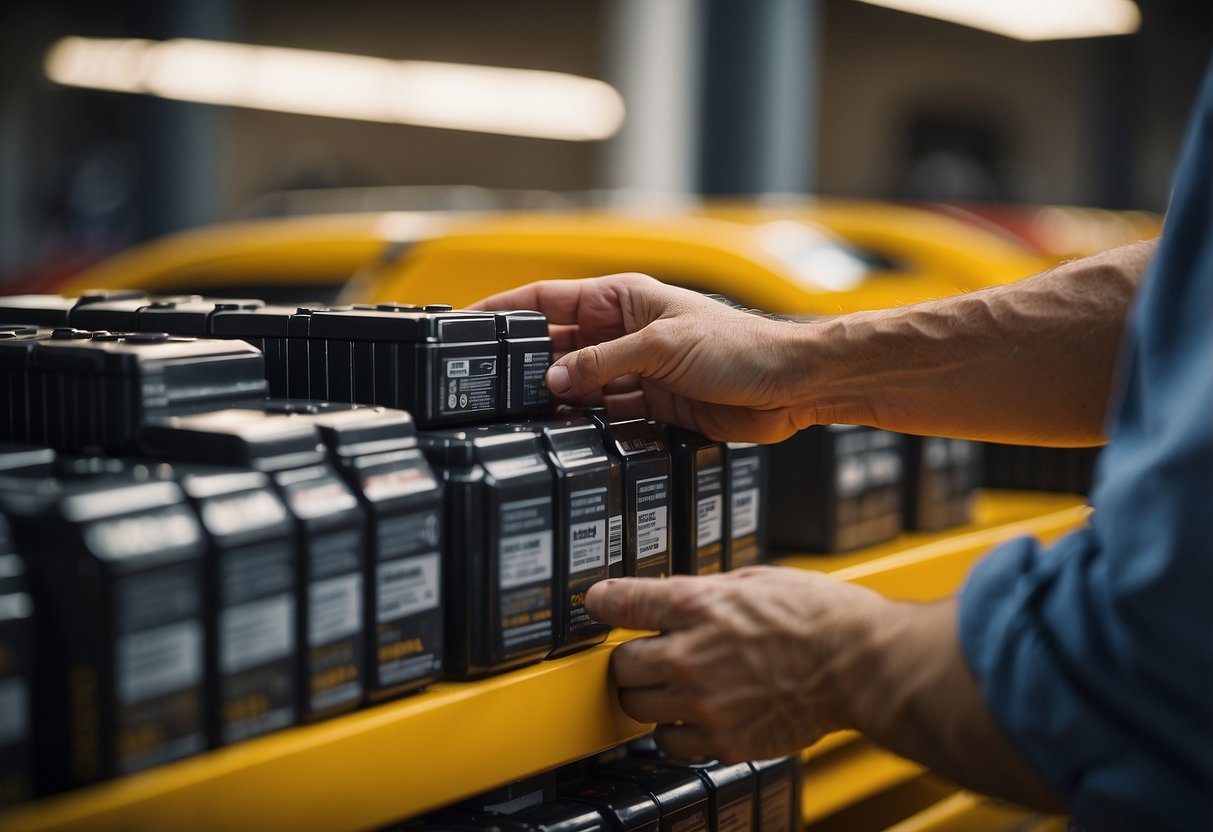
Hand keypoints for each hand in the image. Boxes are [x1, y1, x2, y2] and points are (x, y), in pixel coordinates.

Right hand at [472, 273, 820, 442]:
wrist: (791, 386)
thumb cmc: (741, 348)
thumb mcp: (661, 347)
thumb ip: (602, 363)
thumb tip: (553, 380)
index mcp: (623, 299)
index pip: (548, 299)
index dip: (505, 311)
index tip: (467, 327)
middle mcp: (624, 332)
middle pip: (558, 347)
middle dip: (528, 366)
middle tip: (489, 388)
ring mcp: (636, 370)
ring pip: (579, 386)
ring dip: (557, 401)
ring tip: (523, 417)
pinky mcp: (652, 405)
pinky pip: (605, 415)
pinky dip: (587, 425)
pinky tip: (567, 436)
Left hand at [585, 566, 885, 762]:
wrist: (858, 664)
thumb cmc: (819, 616)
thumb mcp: (754, 580)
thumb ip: (706, 593)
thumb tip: (674, 600)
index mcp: (699, 606)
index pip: (622, 603)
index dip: (603, 601)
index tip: (597, 603)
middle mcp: (691, 656)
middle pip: (622, 665)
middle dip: (631, 657)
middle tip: (647, 654)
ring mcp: (704, 703)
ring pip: (636, 708)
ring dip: (647, 696)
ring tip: (669, 687)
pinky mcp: (722, 741)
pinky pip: (669, 744)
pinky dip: (673, 732)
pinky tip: (692, 715)